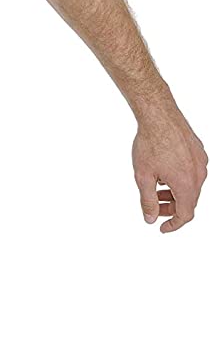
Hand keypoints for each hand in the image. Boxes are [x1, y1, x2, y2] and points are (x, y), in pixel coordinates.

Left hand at [132, 106, 206, 231]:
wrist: (159, 115)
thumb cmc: (151, 143)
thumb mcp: (143, 177)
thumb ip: (148, 201)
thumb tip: (151, 218)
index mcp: (186, 184)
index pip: (186, 214)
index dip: (173, 224)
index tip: (162, 227)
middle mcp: (198, 174)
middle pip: (189, 202)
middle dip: (171, 208)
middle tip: (154, 207)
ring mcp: (201, 162)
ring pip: (191, 187)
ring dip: (175, 194)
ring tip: (157, 190)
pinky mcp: (199, 152)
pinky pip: (192, 173)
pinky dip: (180, 180)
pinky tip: (165, 174)